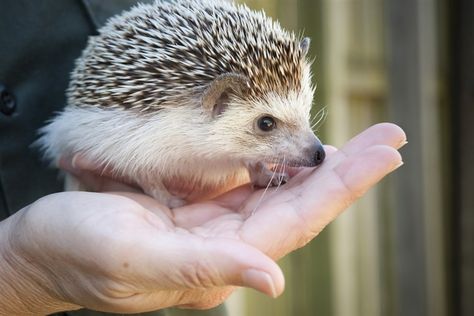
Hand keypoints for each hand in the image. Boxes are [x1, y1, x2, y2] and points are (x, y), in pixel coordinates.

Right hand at [0, 123, 404, 313]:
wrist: (45, 250)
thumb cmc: (78, 255)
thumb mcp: (135, 262)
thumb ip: (203, 269)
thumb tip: (272, 279)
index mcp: (219, 261)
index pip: (297, 221)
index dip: (341, 187)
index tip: (381, 157)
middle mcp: (227, 245)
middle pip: (300, 204)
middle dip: (345, 171)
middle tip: (386, 139)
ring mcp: (215, 224)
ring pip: (280, 192)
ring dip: (319, 166)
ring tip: (359, 144)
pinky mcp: (198, 207)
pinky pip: (250, 184)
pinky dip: (279, 165)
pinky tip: (298, 152)